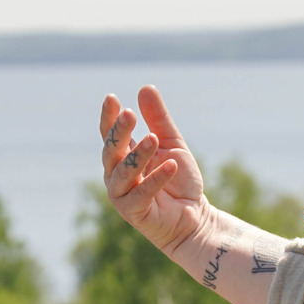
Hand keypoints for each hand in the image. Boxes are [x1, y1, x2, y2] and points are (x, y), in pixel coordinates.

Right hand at [98, 86, 208, 255]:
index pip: (110, 134)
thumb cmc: (178, 179)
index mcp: (122, 156)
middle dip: (119, 132)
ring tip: (154, 139)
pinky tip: (171, 166)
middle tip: (130, 114)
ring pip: (124, 172)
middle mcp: (116, 175)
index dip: (109, 117)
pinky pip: (141, 194)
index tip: (112, 98)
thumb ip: (158, 119)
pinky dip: (156, 179)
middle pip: (111, 151)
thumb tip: (144, 88)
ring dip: (138, 155)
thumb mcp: (171, 143)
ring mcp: (122, 195)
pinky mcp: (133, 213)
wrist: (194, 215)